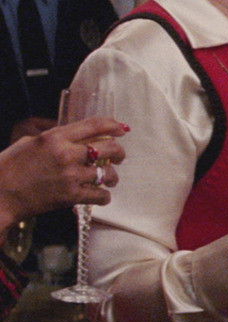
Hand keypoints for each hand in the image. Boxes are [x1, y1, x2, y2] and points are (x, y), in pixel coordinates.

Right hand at [0, 117, 127, 227]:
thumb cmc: (8, 168)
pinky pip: (100, 195)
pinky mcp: (70, 196)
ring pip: (108, 173)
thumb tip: (76, 138)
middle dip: (119, 152)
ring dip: (112, 176)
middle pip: (109, 148)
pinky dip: (104, 196)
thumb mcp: (29, 143)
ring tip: (109, 178)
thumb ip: (54, 138)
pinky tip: (100, 195)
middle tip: (118, 156)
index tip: (122, 129)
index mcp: (54, 137)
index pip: (94, 125)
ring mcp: (70, 176)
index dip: (113, 125)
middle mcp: (66, 154)